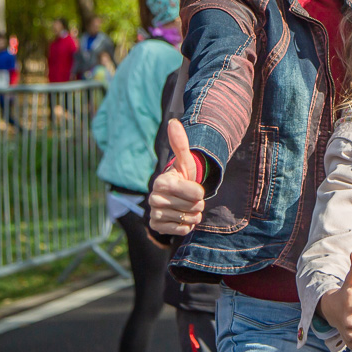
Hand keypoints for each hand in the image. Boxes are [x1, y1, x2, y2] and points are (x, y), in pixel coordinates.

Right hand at [148, 119, 205, 235]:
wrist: (177, 197)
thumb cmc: (183, 177)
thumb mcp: (185, 162)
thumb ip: (181, 144)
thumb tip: (173, 122)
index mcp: (161, 182)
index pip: (194, 193)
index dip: (199, 191)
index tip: (192, 187)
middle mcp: (153, 198)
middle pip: (194, 206)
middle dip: (197, 203)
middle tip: (188, 198)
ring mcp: (154, 214)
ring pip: (189, 218)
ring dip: (193, 214)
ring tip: (185, 206)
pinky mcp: (156, 227)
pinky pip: (182, 230)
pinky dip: (187, 225)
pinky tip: (181, 217)